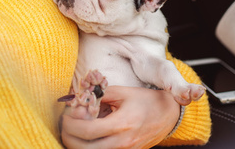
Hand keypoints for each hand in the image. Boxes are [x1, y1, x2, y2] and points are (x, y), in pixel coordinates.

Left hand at [60, 86, 179, 148]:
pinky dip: (90, 148)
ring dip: (77, 145)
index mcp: (122, 124)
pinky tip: (87, 138)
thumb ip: (101, 95)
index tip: (66, 116)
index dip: (71, 124)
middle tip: (65, 125)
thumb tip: (79, 99)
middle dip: (68, 137)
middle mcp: (123, 142)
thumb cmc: (146, 101)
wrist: (168, 115)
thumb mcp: (123, 92)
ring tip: (74, 132)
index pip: (88, 131)